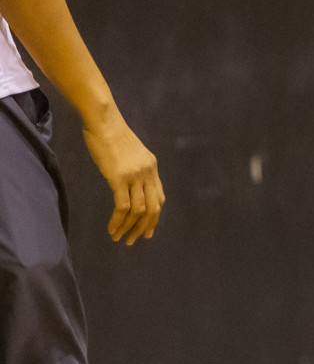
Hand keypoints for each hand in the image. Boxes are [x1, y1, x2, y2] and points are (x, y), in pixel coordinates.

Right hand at [82, 112, 163, 244]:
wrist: (105, 122)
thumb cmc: (112, 136)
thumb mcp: (130, 153)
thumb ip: (134, 169)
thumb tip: (129, 184)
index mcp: (152, 167)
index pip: (159, 198)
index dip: (154, 217)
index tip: (147, 231)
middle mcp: (148, 172)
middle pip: (153, 207)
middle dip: (144, 227)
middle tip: (133, 240)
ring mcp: (136, 175)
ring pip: (139, 210)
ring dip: (129, 227)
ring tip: (119, 238)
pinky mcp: (120, 178)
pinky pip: (123, 206)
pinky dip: (118, 221)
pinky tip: (112, 228)